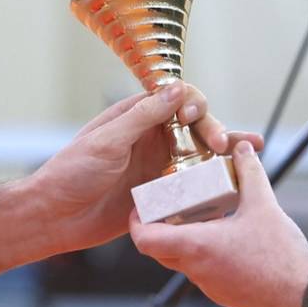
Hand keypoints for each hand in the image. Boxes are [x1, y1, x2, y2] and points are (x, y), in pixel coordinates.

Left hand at [27, 82, 251, 252]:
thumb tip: (176, 89)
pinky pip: (192, 185)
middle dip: (214, 130)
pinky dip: (213, 181)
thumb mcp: (107, 141)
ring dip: (225, 151)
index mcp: (136, 117)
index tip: (195, 116)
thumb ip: (143, 116)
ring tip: (253, 149)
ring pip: (199, 154)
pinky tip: (234, 182)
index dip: (192, 102)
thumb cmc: (71, 173)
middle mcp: (151, 138)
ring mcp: (157, 167)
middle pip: (194, 126)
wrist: (55, 218)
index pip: (175, 99)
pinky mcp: (161, 194)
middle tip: (222, 146)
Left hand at [130, 142, 307, 306]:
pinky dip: (202, 252)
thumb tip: (241, 148)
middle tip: (169, 204)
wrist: (301, 296)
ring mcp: (208, 285)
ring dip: (183, 238)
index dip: (136, 222)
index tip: (140, 206)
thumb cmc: (280, 256)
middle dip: (160, 225)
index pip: (144, 239)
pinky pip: (201, 270)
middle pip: (159, 248)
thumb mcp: (263, 205)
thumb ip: (249, 172)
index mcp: (196, 246)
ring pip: (181, 259)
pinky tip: (223, 235)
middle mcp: (195, 269)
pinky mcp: (222, 293)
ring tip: (200, 214)